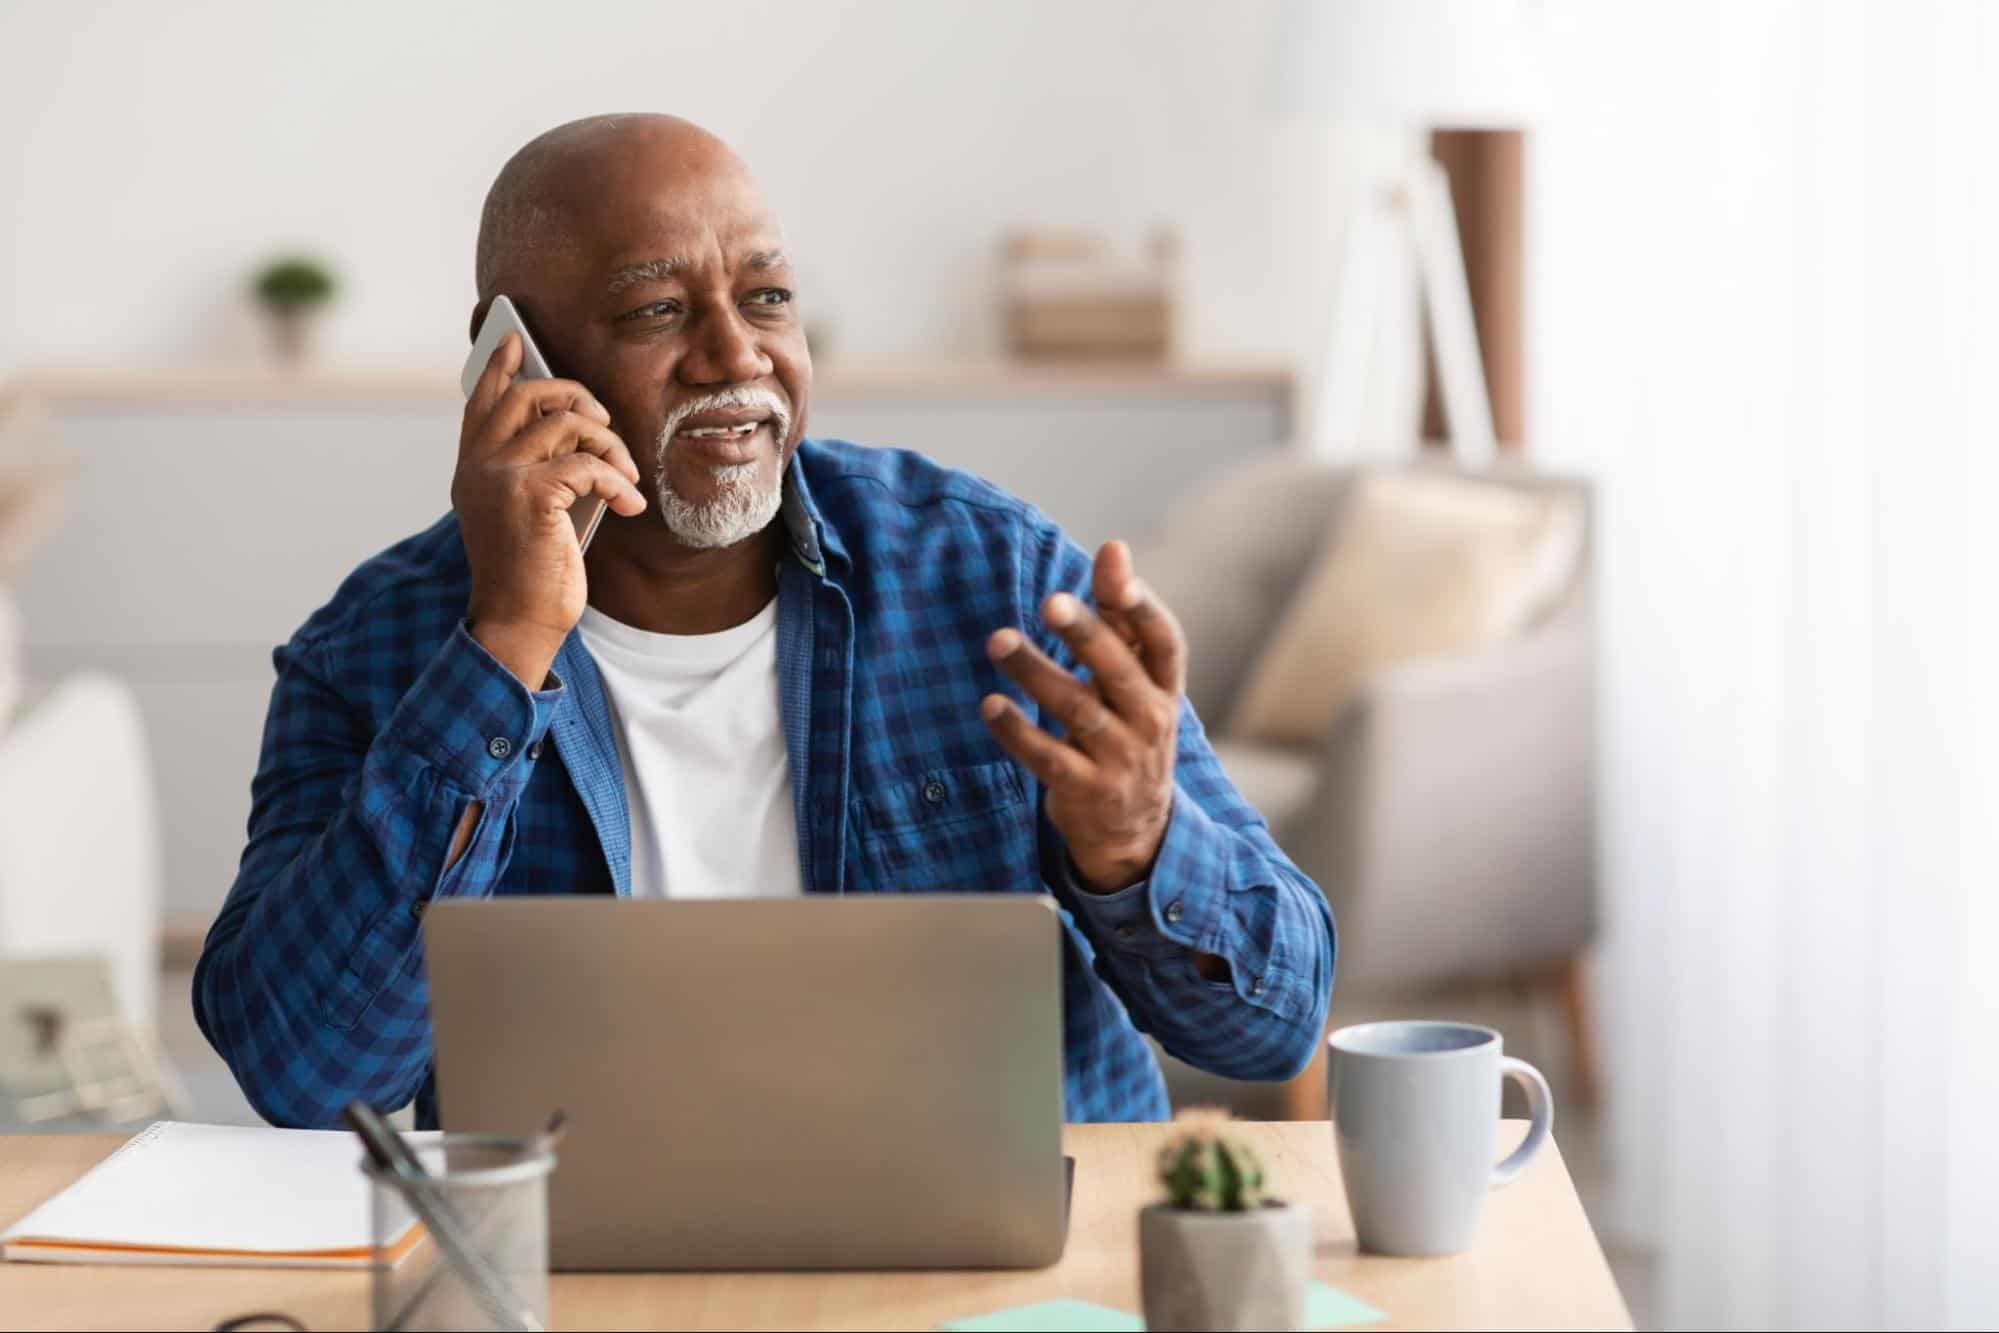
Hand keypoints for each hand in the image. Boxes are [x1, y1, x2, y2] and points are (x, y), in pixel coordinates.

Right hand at [453, 333, 647, 685]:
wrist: (518, 622)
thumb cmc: (533, 573)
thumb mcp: (530, 513)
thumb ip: (536, 471)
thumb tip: (574, 430)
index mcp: (473, 468)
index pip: (481, 401)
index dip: (499, 367)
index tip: (517, 341)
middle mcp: (478, 466)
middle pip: (527, 395)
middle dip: (576, 395)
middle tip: (605, 421)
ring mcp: (500, 477)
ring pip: (566, 422)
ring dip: (610, 444)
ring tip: (625, 476)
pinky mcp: (530, 495)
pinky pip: (588, 463)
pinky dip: (618, 482)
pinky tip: (629, 506)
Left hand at [980, 541, 1186, 892]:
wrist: (1136, 830)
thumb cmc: (1128, 731)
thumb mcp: (1136, 681)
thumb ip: (1120, 619)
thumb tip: (1114, 547)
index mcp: (1165, 688)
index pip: (1164, 642)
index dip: (1142, 606)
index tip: (1114, 568)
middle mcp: (1150, 721)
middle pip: (1119, 672)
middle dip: (1087, 635)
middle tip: (1050, 601)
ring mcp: (1120, 760)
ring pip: (1077, 711)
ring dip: (1037, 674)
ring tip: (998, 641)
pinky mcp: (1086, 791)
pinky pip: (1049, 758)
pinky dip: (1019, 732)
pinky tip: (990, 705)